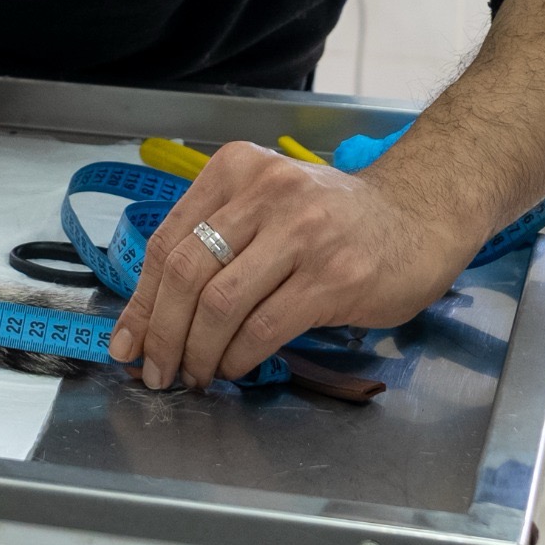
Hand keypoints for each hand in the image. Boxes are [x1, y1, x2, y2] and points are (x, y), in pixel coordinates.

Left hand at [106, 141, 479, 389]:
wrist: (419, 216)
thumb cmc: (333, 219)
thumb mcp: (267, 207)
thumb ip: (216, 243)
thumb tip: (153, 314)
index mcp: (236, 170)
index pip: (167, 240)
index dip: (141, 300)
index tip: (126, 341)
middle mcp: (265, 192)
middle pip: (185, 272)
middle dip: (161, 333)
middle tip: (155, 371)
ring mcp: (302, 232)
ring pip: (220, 303)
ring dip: (197, 352)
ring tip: (194, 375)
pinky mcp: (334, 276)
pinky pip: (264, 327)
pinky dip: (238, 357)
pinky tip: (233, 368)